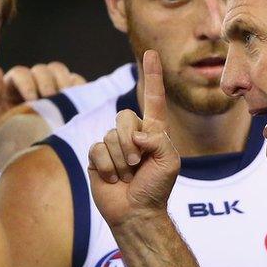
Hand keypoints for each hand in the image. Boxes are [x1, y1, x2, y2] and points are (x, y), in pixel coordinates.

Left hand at [0, 62, 85, 130]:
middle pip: (42, 69)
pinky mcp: (68, 93)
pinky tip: (77, 101)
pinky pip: (76, 82)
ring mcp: (51, 85)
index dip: (27, 83)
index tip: (31, 99)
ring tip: (64, 97)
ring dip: (63, 80)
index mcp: (13, 85)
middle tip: (49, 97)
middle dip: (46, 81)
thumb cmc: (2, 136)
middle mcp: (33, 81)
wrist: (20, 153)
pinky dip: (79, 87)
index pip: (21, 74)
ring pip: (59, 71)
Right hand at [87, 50, 180, 228]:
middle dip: (130, 142)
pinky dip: (107, 168)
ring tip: (127, 175)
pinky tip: (113, 180)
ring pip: (109, 136)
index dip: (152, 76)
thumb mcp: (170, 161)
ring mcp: (112, 144)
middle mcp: (131, 133)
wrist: (137, 213)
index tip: (151, 53)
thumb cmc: (157, 188)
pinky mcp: (96, 157)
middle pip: (124, 116)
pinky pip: (97, 150)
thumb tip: (135, 134)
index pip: (153, 98)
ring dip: (121, 161)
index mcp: (153, 130)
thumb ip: (158, 140)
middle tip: (138, 164)